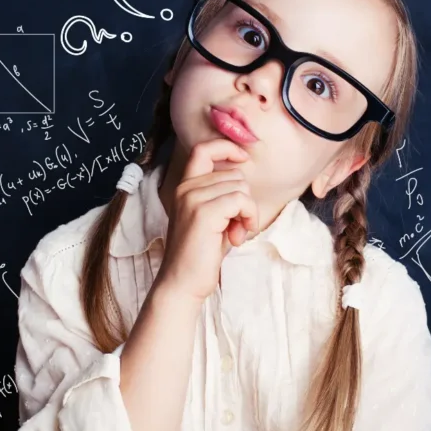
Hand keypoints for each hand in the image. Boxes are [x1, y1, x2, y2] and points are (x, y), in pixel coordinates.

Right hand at [154, 139, 259, 303]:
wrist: (182, 283)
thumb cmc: (200, 254)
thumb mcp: (211, 218)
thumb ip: (222, 195)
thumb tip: (244, 179)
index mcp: (185, 187)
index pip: (204, 149)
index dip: (227, 147)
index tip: (242, 159)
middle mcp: (186, 188)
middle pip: (235, 174)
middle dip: (244, 199)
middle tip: (236, 225)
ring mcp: (192, 199)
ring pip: (241, 187)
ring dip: (247, 212)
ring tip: (234, 233)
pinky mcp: (203, 213)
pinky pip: (241, 201)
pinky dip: (248, 217)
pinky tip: (238, 236)